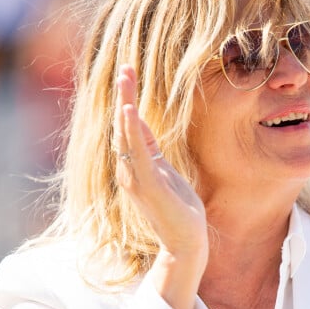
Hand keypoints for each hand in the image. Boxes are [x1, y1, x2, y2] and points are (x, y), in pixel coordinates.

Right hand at [114, 65, 207, 308]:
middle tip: (125, 65)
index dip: (127, 99)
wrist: (186, 243)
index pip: (128, 127)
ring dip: (125, 105)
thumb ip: (152, 150)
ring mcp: (137, 179)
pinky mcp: (149, 186)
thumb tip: (140, 123)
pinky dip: (132, 132)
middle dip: (124, 95)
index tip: (128, 71)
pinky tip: (130, 112)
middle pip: (122, 126)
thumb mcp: (166, 171)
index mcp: (136, 166)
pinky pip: (137, 154)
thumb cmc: (179, 210)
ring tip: (125, 77)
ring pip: (126, 136)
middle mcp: (130, 170)